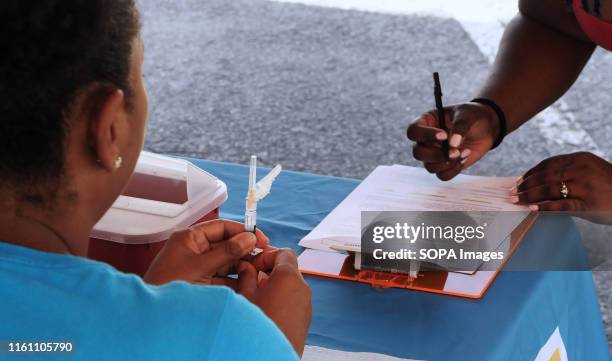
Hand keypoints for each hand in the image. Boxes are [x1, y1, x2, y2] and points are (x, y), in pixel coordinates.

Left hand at [143, 219, 268, 284]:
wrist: (153, 316)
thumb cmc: (168, 285)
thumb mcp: (200, 267)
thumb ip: (227, 252)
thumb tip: (249, 238)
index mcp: (189, 238)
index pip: (221, 227)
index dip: (242, 231)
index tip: (260, 239)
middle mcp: (194, 250)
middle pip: (226, 245)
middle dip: (244, 251)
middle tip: (263, 257)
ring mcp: (198, 268)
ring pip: (226, 263)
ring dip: (241, 267)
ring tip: (257, 272)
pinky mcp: (201, 284)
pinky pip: (222, 279)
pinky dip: (235, 281)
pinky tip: (248, 284)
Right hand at [236, 248, 310, 356]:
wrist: (267, 357)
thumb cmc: (256, 327)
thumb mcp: (244, 297)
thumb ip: (246, 276)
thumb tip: (246, 267)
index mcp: (289, 277)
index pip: (284, 253)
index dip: (267, 255)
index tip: (253, 264)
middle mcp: (302, 289)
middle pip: (288, 269)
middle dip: (268, 271)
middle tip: (250, 279)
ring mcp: (306, 305)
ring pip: (291, 285)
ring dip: (274, 286)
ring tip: (255, 297)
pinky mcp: (304, 319)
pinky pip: (294, 301)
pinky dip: (281, 299)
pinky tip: (264, 311)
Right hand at [407, 102, 499, 179]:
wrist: (485, 127)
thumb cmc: (472, 116)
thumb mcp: (467, 114)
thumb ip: (460, 126)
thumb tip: (453, 144)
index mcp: (426, 123)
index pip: (413, 131)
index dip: (425, 135)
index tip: (444, 136)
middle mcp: (425, 141)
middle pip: (418, 153)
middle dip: (436, 155)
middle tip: (455, 151)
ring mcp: (434, 155)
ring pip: (430, 167)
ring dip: (448, 163)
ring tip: (465, 152)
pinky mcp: (444, 166)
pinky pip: (442, 175)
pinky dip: (454, 170)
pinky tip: (465, 157)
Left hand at [511, 152, 611, 223]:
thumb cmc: (609, 186)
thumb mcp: (590, 172)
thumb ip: (567, 174)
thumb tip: (539, 184)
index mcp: (580, 159)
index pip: (548, 164)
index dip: (531, 172)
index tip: (519, 180)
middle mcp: (581, 169)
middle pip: (545, 176)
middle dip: (526, 185)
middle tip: (512, 192)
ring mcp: (585, 186)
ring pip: (550, 189)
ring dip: (529, 195)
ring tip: (517, 201)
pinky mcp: (589, 203)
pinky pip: (562, 204)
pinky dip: (545, 206)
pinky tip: (532, 209)